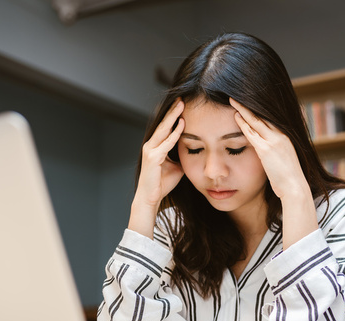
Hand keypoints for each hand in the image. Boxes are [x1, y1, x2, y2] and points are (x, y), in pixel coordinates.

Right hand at [129, 99, 184, 237]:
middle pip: (163, 124)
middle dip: (173, 111)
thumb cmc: (162, 183)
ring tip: (181, 105)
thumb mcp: (176, 166)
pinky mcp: (152, 158)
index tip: (182, 104)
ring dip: (173, 117)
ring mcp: (150, 151)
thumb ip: (181, 156)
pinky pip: (166, 143)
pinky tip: (182, 125)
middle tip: (181, 98)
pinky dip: (174, 134)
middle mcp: (150, 145)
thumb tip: (194, 150)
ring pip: (163, 130)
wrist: (151, 198)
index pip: (165, 127)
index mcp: (155, 146)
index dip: (173, 116)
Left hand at [231, 98, 317, 247]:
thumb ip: (277, 153)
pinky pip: (252, 133)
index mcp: (286, 137)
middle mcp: (281, 136)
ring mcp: (274, 142)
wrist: (294, 188)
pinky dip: (243, 123)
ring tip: (233, 100)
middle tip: (238, 95)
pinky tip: (236, 116)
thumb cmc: (289, 179)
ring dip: (244, 110)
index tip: (249, 101)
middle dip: (249, 105)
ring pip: (256, 121)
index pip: (270, 119)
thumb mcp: (284, 161)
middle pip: (262, 115)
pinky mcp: (266, 149)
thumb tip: (270, 153)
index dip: (258, 110)